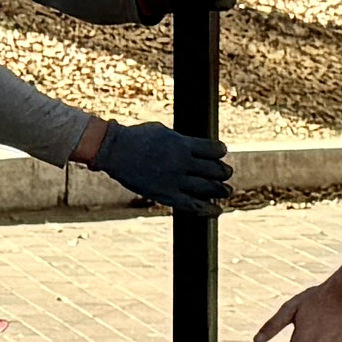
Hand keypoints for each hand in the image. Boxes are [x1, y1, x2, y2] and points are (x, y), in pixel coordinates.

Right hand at [93, 120, 233, 211]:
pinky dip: (209, 209)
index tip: (220, 153)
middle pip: (215, 169)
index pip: (214, 149)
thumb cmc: (136, 138)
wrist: (114, 150)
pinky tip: (217, 210)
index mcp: (182, 144)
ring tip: (227, 191)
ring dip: (222, 190)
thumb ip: (180, 140)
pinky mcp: (166, 195)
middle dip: (224, 172)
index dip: (220, 151)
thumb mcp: (163, 131)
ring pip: (209, 188)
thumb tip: (193, 145)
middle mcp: (182, 162)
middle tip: (226, 173)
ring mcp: (175, 180)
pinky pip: (193, 205)